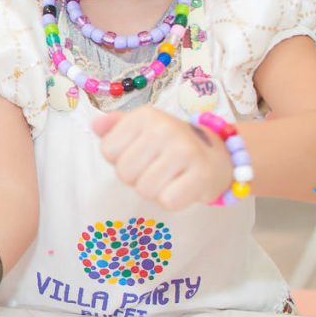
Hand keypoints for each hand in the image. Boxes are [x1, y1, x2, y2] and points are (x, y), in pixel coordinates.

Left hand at [93, 106, 232, 209]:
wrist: (220, 154)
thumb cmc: (171, 143)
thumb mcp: (142, 128)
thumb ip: (115, 127)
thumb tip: (95, 124)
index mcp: (144, 116)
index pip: (108, 150)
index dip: (120, 159)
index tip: (140, 153)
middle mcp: (164, 128)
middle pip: (124, 173)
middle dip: (136, 177)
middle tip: (157, 167)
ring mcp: (185, 150)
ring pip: (145, 190)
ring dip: (155, 190)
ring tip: (171, 176)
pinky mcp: (202, 174)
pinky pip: (168, 201)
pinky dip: (174, 200)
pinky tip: (183, 185)